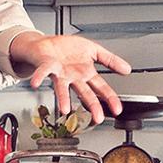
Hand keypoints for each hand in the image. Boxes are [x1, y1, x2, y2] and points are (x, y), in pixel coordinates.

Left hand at [10, 33, 131, 125]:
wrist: (46, 44)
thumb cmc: (67, 49)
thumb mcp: (94, 50)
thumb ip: (110, 60)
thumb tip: (128, 69)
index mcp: (85, 73)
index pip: (101, 87)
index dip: (110, 98)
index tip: (117, 110)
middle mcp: (73, 77)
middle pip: (85, 92)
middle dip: (92, 105)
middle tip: (98, 118)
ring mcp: (60, 73)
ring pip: (63, 88)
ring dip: (64, 99)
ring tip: (65, 109)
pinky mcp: (47, 66)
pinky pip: (43, 71)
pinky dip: (39, 77)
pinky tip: (35, 82)